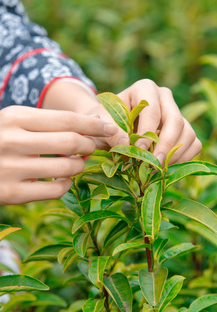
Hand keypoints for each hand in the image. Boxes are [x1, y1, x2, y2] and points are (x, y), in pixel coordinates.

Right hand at [0, 105, 116, 203]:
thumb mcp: (14, 122)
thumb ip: (46, 124)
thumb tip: (89, 131)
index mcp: (14, 117)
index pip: (67, 119)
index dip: (94, 124)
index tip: (110, 128)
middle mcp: (12, 141)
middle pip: (72, 142)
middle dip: (91, 145)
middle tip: (94, 147)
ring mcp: (11, 168)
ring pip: (68, 167)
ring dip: (80, 165)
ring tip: (77, 163)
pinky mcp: (12, 194)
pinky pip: (56, 190)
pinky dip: (67, 184)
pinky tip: (62, 179)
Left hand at [96, 79, 201, 164]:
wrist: (111, 128)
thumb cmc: (106, 123)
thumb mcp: (100, 125)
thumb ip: (111, 133)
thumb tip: (126, 145)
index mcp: (144, 89)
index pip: (152, 110)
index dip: (147, 133)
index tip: (140, 151)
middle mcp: (165, 97)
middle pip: (175, 120)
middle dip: (165, 145)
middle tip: (154, 165)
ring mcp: (177, 112)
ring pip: (188, 133)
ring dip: (175, 155)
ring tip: (157, 169)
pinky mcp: (184, 129)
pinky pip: (194, 144)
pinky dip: (184, 158)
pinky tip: (166, 167)